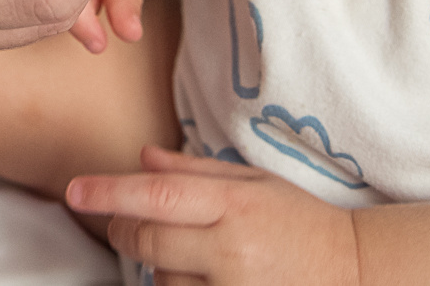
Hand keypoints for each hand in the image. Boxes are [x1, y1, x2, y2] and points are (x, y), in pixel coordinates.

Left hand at [68, 147, 362, 285]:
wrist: (353, 273)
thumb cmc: (300, 222)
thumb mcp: (252, 183)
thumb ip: (192, 170)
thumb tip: (141, 157)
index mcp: (234, 205)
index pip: (157, 195)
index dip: (110, 193)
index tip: (76, 191)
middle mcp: (231, 249)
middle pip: (148, 240)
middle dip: (123, 229)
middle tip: (123, 222)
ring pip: (160, 279)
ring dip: (160, 266)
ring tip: (195, 254)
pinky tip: (199, 277)